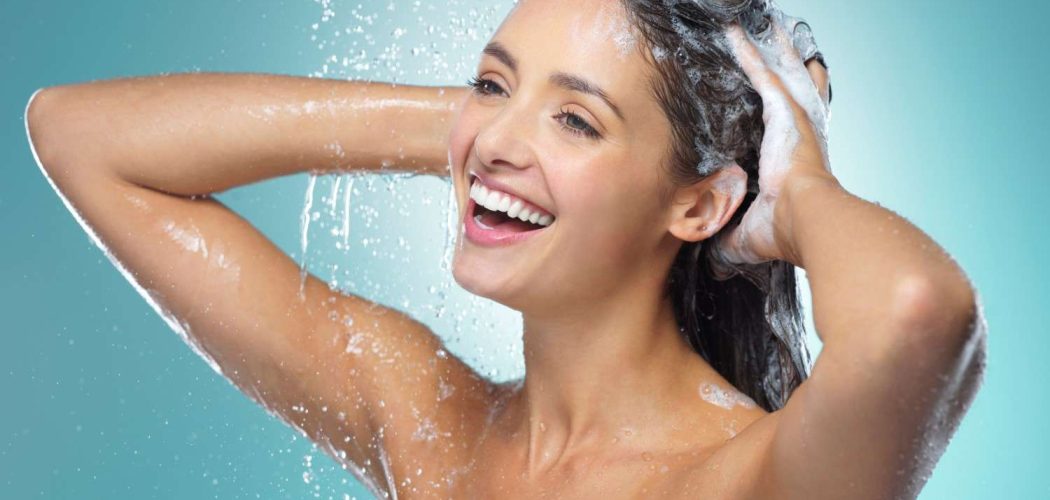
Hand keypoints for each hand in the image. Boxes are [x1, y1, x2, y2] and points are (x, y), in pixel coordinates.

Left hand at [710, 18, 835, 267]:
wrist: (808, 223)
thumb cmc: (785, 234)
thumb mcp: (748, 237)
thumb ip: (729, 241)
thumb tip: (712, 262)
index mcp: (798, 159)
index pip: (795, 124)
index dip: (791, 106)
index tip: (786, 95)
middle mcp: (802, 132)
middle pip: (795, 85)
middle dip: (786, 61)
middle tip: (779, 37)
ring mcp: (795, 118)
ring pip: (781, 71)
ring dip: (769, 47)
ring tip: (761, 22)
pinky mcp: (784, 110)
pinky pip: (760, 72)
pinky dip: (746, 52)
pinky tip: (732, 32)